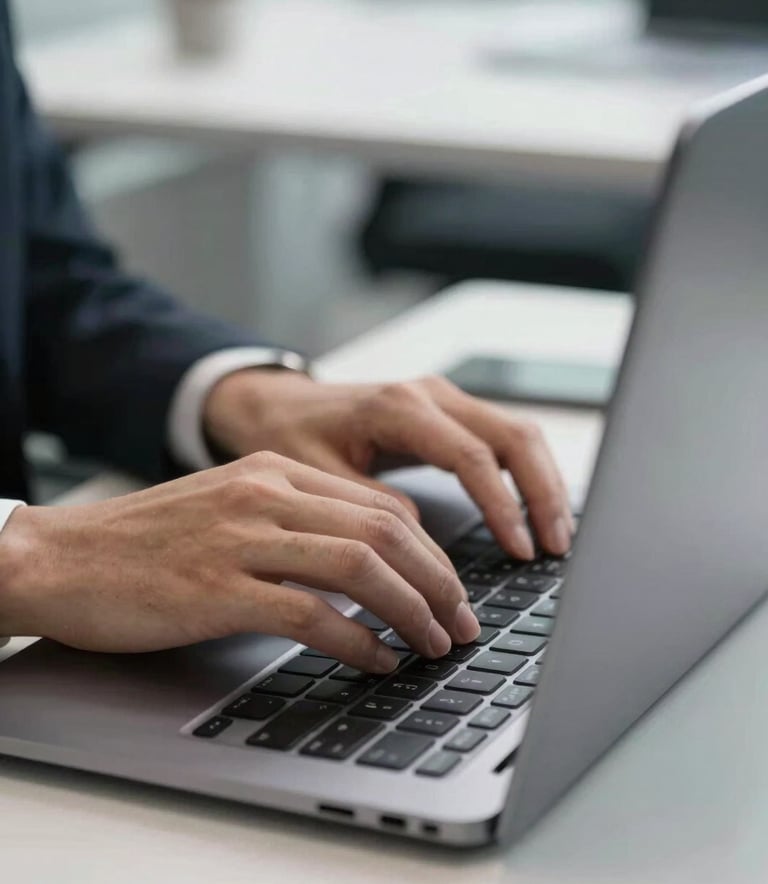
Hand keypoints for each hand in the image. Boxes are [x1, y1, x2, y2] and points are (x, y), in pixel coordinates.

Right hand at [0, 452, 479, 667]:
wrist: (60, 556)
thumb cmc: (147, 540)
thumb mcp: (230, 506)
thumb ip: (296, 520)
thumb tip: (368, 559)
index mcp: (274, 471)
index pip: (382, 505)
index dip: (431, 551)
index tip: (449, 589)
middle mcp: (265, 494)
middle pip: (385, 531)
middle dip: (438, 582)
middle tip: (460, 622)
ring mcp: (241, 538)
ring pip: (360, 565)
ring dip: (412, 610)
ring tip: (434, 644)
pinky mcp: (216, 588)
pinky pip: (311, 613)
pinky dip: (358, 640)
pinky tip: (377, 660)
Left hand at [205, 370, 572, 558]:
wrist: (278, 404)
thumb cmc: (290, 436)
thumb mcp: (316, 477)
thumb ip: (370, 506)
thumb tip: (419, 542)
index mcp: (398, 407)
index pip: (472, 456)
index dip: (502, 505)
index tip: (519, 549)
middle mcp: (430, 395)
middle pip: (514, 436)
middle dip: (542, 493)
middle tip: (556, 547)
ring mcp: (443, 399)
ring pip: (518, 433)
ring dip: (543, 484)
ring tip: (555, 536)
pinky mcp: (447, 412)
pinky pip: (502, 438)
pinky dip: (526, 475)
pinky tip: (534, 511)